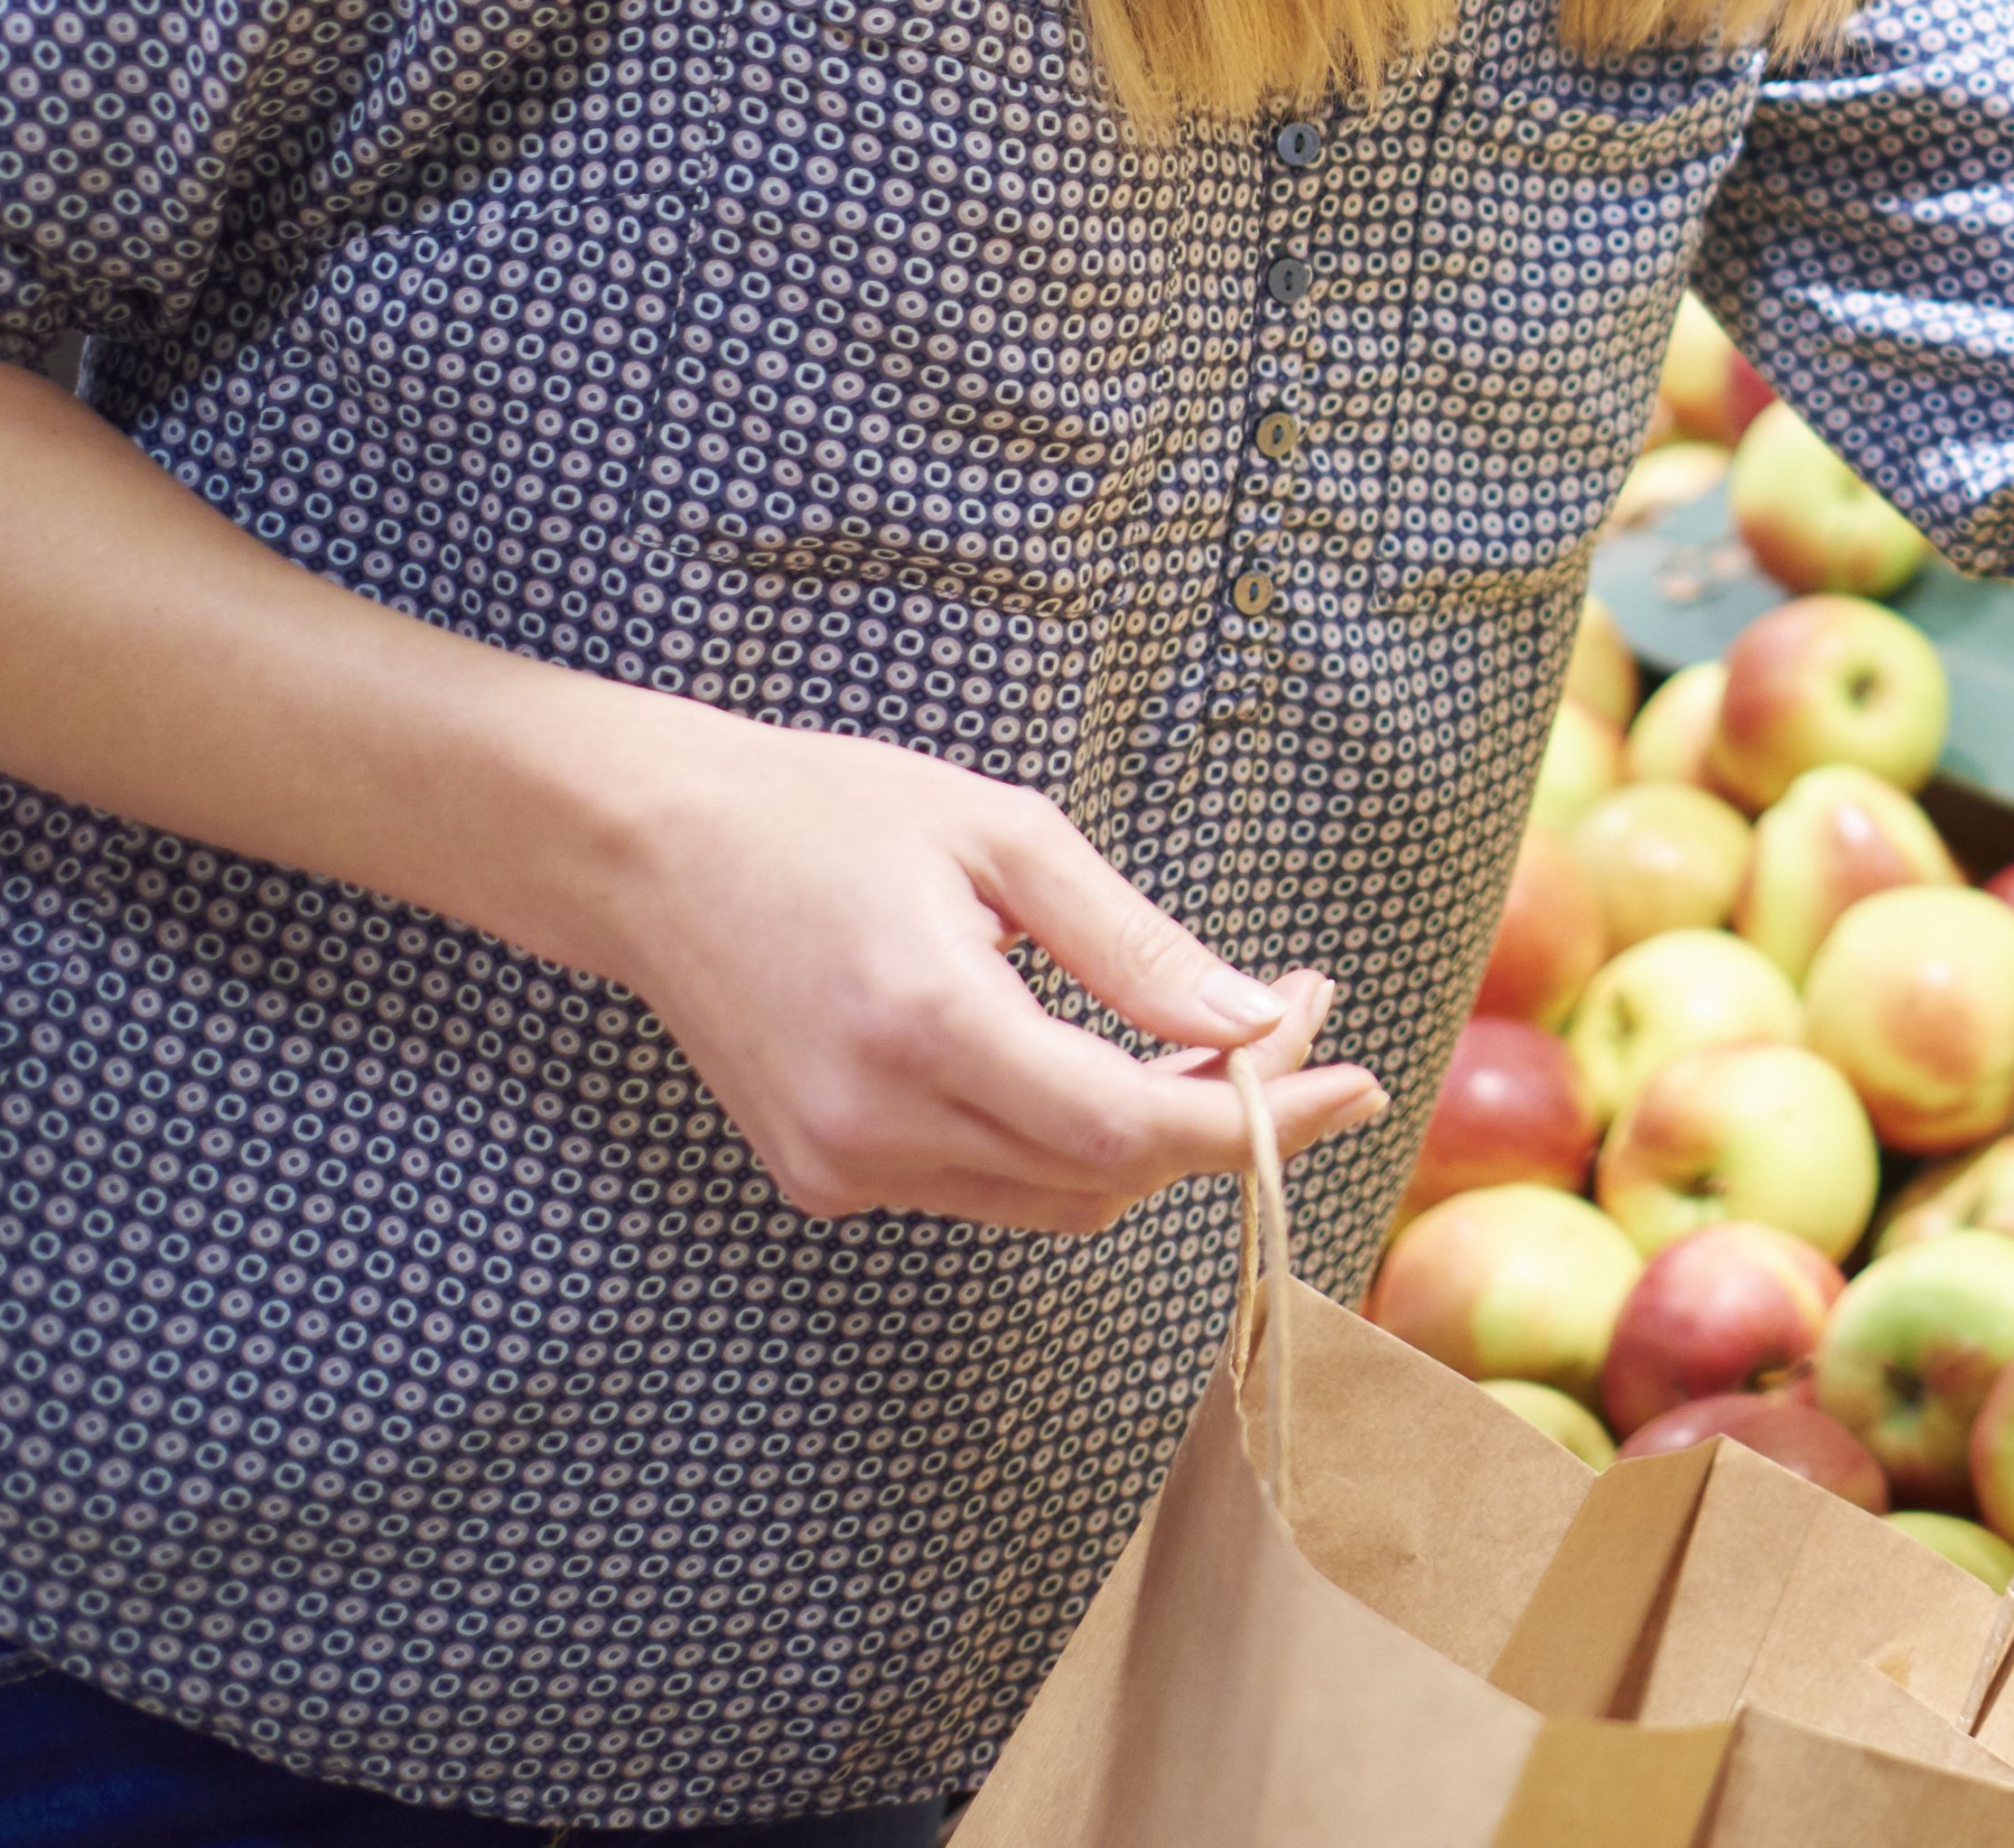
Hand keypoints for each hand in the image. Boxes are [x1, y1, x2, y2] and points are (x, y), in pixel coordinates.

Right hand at [570, 702, 1385, 1229]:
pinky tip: (1106, 1061)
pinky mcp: (824, 1180)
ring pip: (1057, 1199)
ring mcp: (841, 1168)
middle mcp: (877, 1122)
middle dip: (1231, 1111)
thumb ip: (1137, 945)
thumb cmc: (832, 813)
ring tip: (1221, 1035)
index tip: (1364, 1082)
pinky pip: (991, 1189)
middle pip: (1108, 1177)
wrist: (649, 854)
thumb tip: (1260, 1019)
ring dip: (1158, 1136)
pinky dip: (1072, 1145)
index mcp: (925, 1023)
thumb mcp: (1007, 837)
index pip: (1129, 1130)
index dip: (1262, 1121)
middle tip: (1298, 1011)